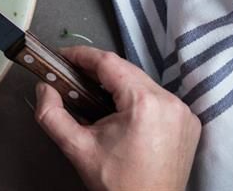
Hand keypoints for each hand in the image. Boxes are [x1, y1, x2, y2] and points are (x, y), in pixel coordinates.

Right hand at [34, 46, 200, 190]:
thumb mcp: (76, 148)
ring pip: (141, 81)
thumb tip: (43, 89)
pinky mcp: (188, 122)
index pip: (109, 62)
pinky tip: (118, 109)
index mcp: (144, 104)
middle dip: (97, 69)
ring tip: (92, 93)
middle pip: (126, 70)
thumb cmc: (118, 184)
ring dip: (116, 82)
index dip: (82, 55)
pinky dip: (135, 96)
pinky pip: (157, 96)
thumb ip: (51, 114)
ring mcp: (183, 112)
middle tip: (72, 76)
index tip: (63, 56)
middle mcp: (169, 102)